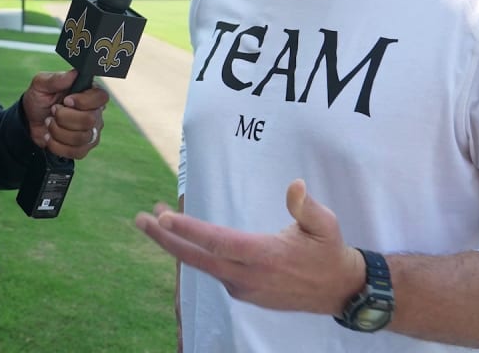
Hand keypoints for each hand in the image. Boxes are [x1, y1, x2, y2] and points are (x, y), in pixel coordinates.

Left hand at [21, 69, 107, 158]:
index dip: (83, 101)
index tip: (66, 100)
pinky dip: (57, 145)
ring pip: (81, 137)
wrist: (30, 120)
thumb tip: (74, 73)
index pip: (101, 97)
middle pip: (89, 120)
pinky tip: (50, 137)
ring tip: (49, 123)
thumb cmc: (39, 98)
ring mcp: (91, 132)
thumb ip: (56, 78)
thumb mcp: (41, 84)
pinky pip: (76, 152)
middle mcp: (95, 113)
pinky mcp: (83, 148)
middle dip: (64, 117)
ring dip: (58, 131)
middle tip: (53, 111)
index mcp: (89, 93)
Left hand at [134, 179, 364, 315]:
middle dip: (165, 238)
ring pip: (201, 265)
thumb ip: (307, 207)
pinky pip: (212, 270)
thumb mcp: (325, 225)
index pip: (217, 242)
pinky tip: (183, 237)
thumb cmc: (329, 252)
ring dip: (176, 243)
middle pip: (196, 258)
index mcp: (263, 255)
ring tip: (155, 219)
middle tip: (140, 218)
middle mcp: (247, 275)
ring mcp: (243, 287)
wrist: (338, 291)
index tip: (164, 217)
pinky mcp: (243, 292)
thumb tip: (294, 185)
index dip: (189, 230)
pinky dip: (194, 253)